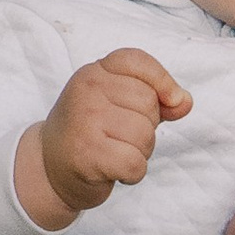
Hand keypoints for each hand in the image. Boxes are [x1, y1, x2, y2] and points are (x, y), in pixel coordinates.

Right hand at [18, 46, 191, 226]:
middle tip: (121, 136)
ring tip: (116, 152)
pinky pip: (135, 162)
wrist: (50, 169)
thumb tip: (184, 101)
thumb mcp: (121, 105)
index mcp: (95, 72)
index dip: (162, 80)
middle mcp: (87, 90)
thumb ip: (157, 99)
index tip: (171, 100)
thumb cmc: (92, 133)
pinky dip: (133, 174)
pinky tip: (114, 170)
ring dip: (141, 152)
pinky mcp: (87, 153)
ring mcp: (85, 120)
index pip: (137, 61)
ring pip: (145, 135)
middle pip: (149, 102)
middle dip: (148, 126)